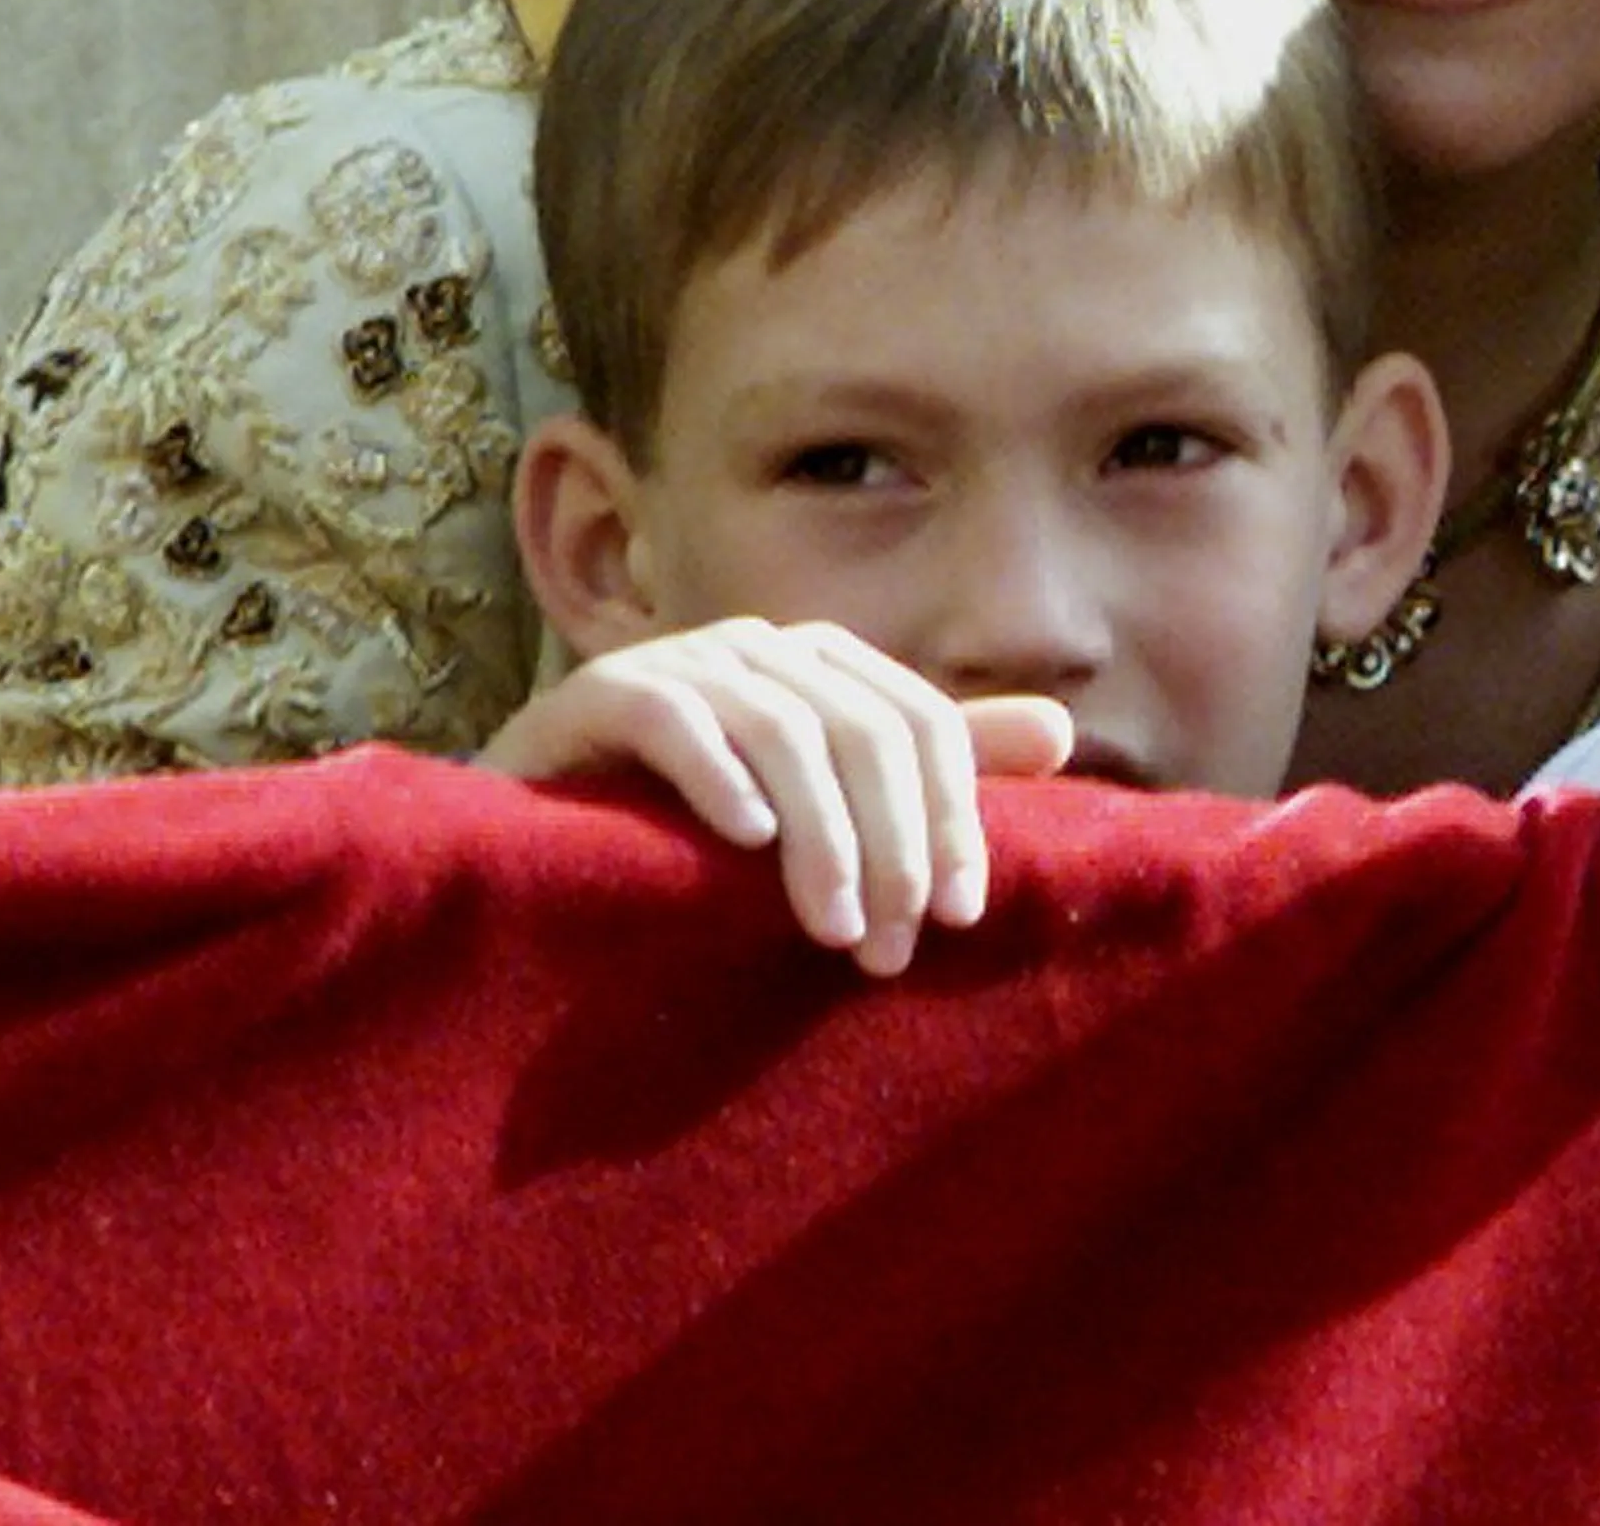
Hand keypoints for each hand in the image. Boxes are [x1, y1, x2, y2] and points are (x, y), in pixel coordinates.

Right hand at [480, 620, 1072, 972]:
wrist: (538, 839)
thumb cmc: (697, 830)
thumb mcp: (825, 807)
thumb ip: (933, 767)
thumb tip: (1061, 729)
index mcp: (826, 668)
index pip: (921, 725)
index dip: (952, 816)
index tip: (961, 917)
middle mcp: (762, 649)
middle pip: (863, 729)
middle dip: (890, 845)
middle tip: (888, 949)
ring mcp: (681, 662)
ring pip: (784, 731)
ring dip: (819, 837)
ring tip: (831, 930)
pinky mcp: (601, 692)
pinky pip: (673, 718)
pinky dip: (717, 775)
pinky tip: (743, 842)